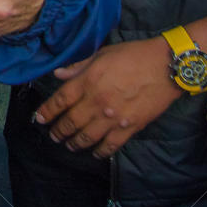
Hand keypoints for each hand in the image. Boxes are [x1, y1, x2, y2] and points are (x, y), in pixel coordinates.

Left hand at [31, 38, 180, 158]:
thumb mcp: (102, 54)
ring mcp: (113, 117)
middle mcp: (97, 101)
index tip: (40, 118)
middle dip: (58, 131)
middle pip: (70, 122)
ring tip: (69, 145)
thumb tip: (58, 73)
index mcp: (88, 81)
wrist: (166, 66)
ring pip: (87, 137)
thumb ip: (79, 66)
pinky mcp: (130, 128)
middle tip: (53, 135)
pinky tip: (94, 152)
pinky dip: (100, 151)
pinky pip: (110, 145)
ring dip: (74, 143)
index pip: (60, 100)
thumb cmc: (134, 55)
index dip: (48, 111)